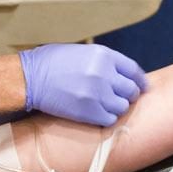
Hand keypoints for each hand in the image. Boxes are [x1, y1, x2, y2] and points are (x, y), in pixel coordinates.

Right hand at [19, 44, 147, 125]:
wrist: (30, 78)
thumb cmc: (52, 62)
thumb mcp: (82, 52)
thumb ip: (104, 62)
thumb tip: (121, 74)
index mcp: (104, 55)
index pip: (133, 70)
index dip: (140, 81)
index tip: (142, 87)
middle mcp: (104, 73)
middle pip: (131, 90)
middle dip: (128, 95)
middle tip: (121, 98)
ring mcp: (96, 93)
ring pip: (122, 107)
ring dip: (117, 108)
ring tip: (106, 106)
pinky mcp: (87, 111)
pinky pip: (109, 119)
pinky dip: (106, 118)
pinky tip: (98, 114)